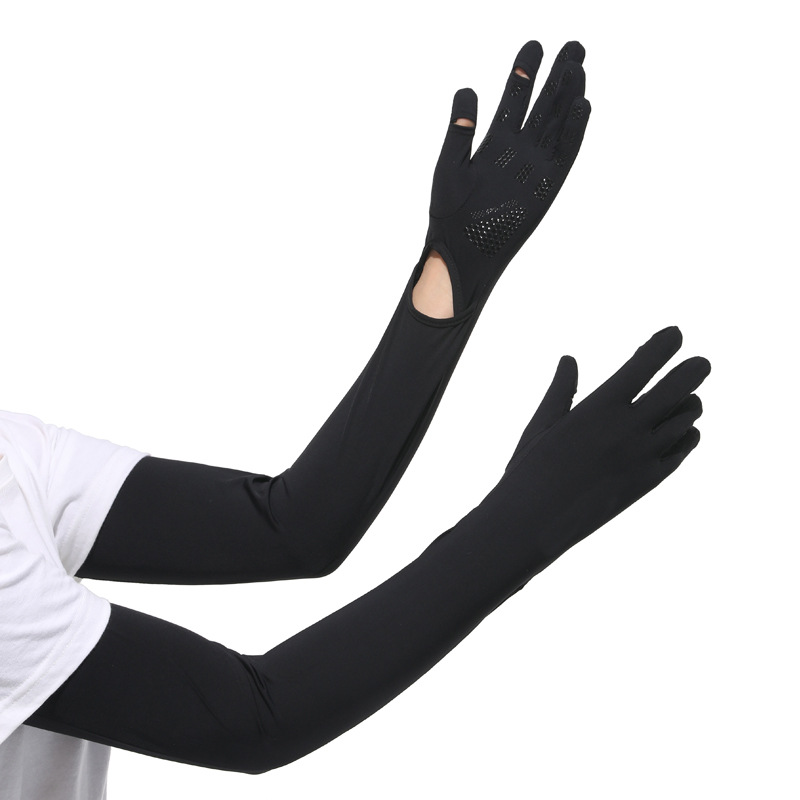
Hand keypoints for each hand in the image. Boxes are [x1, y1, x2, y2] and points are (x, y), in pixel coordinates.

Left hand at [425, 41, 590, 313]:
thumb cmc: (450, 215)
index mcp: (495, 145)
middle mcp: (519, 153)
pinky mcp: (545, 188)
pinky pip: (563, 155)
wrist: (461, 253)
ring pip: (556, 125)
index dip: (524, 72)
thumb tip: (466, 90)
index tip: (533, 44)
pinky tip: (582, 104)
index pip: (514, 100)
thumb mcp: (449, 165)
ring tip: (578, 66)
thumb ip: (460, 130)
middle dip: (557, 76)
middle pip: (542, 106)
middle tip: (573, 46)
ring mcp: (535, 169)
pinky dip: (573, 131)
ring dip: (568, 97)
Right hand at [489, 327, 709, 564]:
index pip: (646, 363)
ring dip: (690, 402)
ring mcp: (643, 456)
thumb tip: (569, 359)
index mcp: (600, 407)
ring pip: (687, 418)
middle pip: (680, 387)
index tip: (674, 334)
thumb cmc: (528, 470)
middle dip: (694, 369)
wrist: (534, 524)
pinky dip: (688, 434)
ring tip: (687, 397)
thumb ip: (562, 389)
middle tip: (699, 362)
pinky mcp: (649, 482)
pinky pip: (682, 450)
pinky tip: (682, 430)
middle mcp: (629, 428)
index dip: (665, 344)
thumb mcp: (542, 424)